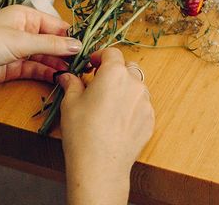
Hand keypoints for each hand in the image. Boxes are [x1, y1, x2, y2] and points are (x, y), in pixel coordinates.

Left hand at [0, 5, 79, 90]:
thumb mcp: (21, 40)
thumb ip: (51, 44)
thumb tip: (77, 44)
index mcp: (26, 16)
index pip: (56, 25)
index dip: (71, 36)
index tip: (87, 47)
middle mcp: (24, 31)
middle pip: (52, 42)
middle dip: (66, 52)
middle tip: (83, 63)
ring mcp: (19, 50)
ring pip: (45, 57)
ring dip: (58, 64)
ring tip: (73, 72)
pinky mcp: (13, 67)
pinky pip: (35, 69)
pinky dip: (46, 73)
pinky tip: (58, 77)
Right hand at [59, 48, 153, 204]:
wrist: (101, 165)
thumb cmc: (82, 132)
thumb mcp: (70, 104)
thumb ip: (72, 84)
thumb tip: (67, 76)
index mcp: (114, 73)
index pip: (112, 53)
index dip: (100, 56)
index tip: (92, 64)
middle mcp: (134, 83)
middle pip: (127, 68)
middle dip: (115, 72)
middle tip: (99, 85)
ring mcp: (145, 101)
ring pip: (136, 87)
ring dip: (125, 89)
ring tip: (108, 106)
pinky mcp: (151, 119)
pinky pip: (142, 106)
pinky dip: (132, 107)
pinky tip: (117, 122)